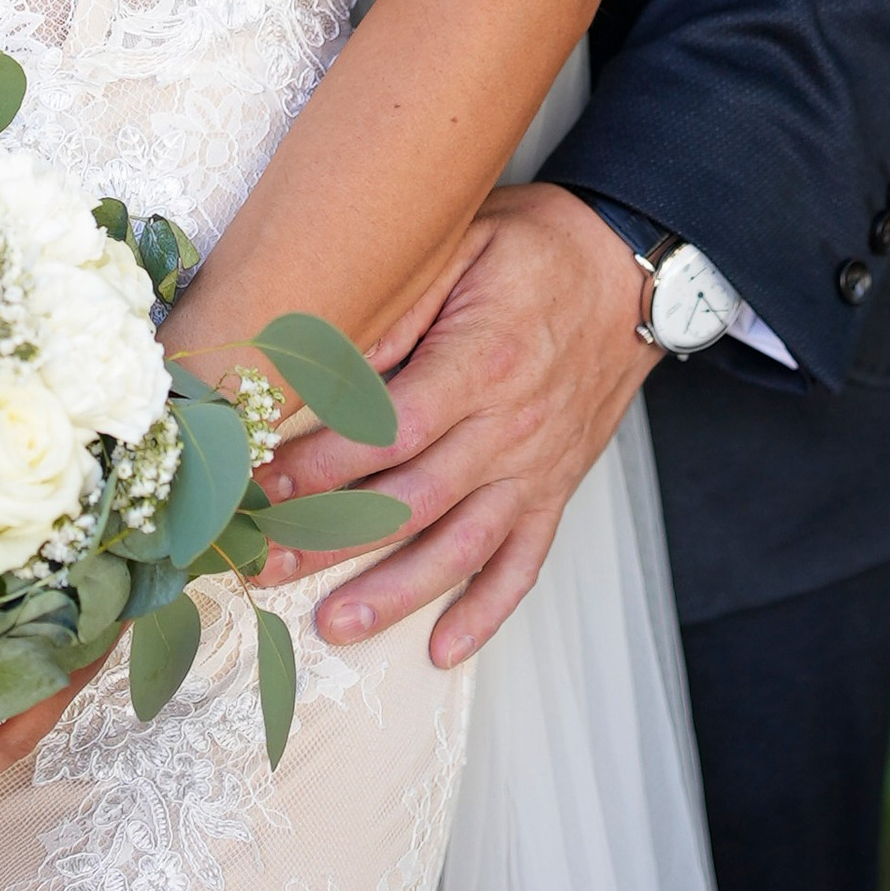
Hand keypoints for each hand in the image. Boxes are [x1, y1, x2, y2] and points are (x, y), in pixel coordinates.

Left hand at [260, 182, 648, 667]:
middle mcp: (511, 427)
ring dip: (396, 593)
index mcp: (481, 362)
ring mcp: (536, 467)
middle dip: (330, 538)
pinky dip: (487, 613)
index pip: (389, 432)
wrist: (628, 270)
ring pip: (461, 547)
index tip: (261, 483)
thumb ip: (399, 305)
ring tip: (334, 624)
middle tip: (261, 564)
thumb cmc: (535, 248)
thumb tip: (325, 360)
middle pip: (411, 501)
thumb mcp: (462, 242)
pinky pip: (524, 564)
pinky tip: (444, 648)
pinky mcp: (556, 489)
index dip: (322, 466)